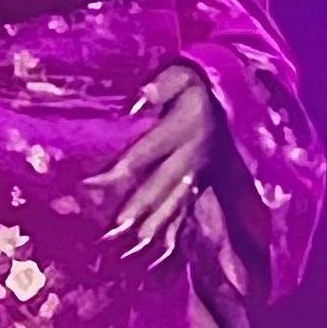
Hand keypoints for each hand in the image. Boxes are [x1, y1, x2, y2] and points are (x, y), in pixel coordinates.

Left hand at [89, 59, 224, 262]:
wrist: (236, 96)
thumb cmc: (199, 84)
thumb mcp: (183, 75)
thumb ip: (162, 85)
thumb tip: (138, 98)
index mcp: (181, 130)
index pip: (144, 153)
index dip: (118, 170)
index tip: (90, 185)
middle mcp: (191, 156)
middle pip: (160, 186)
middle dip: (137, 209)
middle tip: (113, 231)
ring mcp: (201, 173)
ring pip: (176, 203)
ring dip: (156, 226)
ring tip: (134, 248)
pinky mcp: (205, 182)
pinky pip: (189, 208)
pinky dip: (175, 229)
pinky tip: (162, 251)